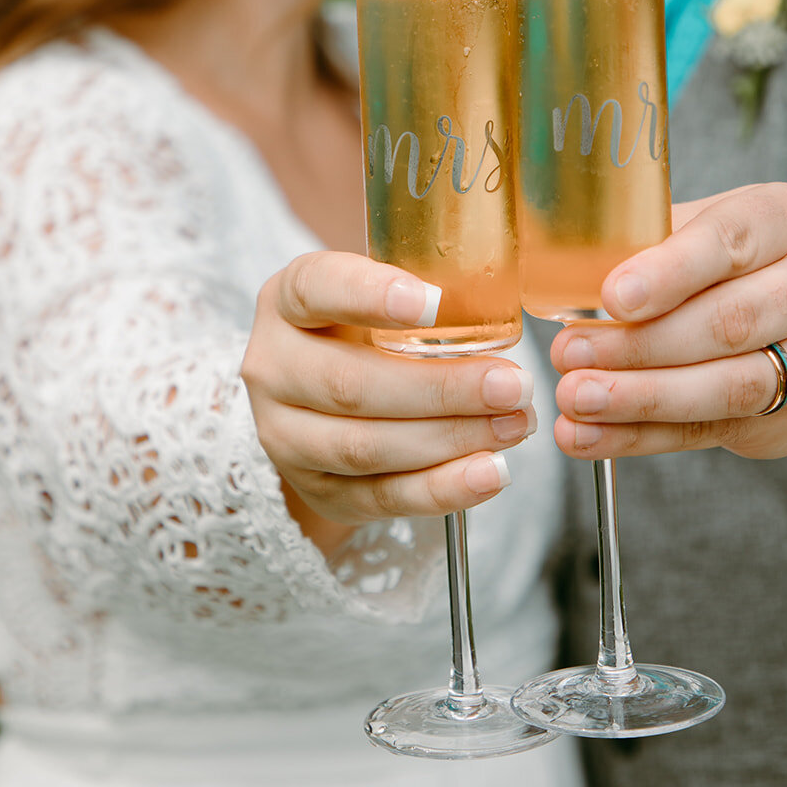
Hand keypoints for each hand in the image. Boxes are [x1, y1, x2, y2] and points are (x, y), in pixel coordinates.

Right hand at [244, 251, 534, 534]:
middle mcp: (272, 368)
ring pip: (365, 447)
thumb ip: (421, 291)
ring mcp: (285, 436)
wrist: (322, 400)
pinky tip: (489, 473)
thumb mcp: (378, 295)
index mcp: (286, 301)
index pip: (316, 289)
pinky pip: (380, 497)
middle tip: (512, 384)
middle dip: (441, 389)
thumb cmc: (365, 330)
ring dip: (450, 440)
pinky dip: (440, 489)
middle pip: (350, 384)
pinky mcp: (316, 490)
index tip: (433, 302)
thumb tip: (498, 303)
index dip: (371, 295)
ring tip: (513, 425)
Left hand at [550, 183, 786, 461]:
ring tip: (577, 399)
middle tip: (571, 353)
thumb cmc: (747, 260)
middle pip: (728, 324)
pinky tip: (590, 434)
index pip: (729, 243)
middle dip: (640, 345)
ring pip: (726, 388)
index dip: (668, 273)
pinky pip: (708, 431)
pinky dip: (641, 437)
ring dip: (641, 398)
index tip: (613, 296)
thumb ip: (652, 241)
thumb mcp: (710, 224)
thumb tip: (570, 273)